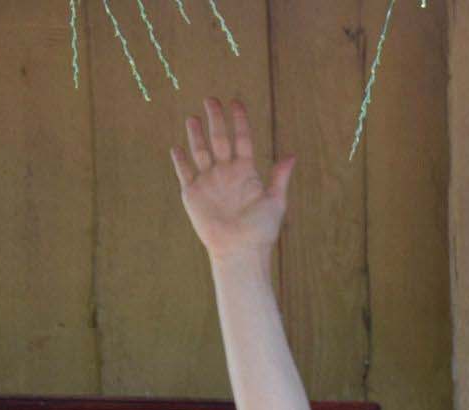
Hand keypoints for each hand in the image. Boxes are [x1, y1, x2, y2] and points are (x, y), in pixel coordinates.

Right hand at [171, 98, 291, 264]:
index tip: (236, 102)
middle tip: (211, 100)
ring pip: (200, 151)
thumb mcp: (275, 202)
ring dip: (196, 135)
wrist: (240, 251)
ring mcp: (208, 181)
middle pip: (219, 139)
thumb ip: (279, 178)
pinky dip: (180, 160)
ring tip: (193, 118)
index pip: (242, 139)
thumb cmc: (261, 230)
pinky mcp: (193, 193)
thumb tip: (291, 156)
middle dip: (215, 120)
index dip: (239, 121)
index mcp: (245, 171)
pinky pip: (184, 172)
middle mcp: (225, 172)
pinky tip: (177, 147)